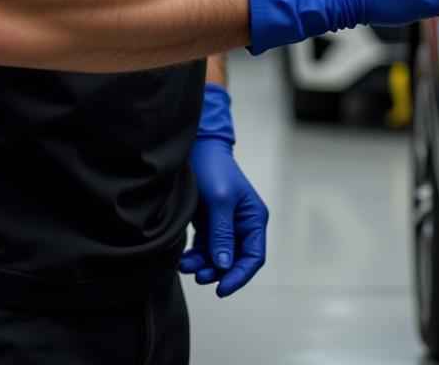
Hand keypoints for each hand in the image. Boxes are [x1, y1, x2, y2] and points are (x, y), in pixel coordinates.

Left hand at [180, 85, 267, 296]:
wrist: (197, 150)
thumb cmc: (213, 170)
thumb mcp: (220, 200)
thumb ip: (222, 234)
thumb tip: (224, 266)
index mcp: (253, 218)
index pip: (254, 257)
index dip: (240, 276)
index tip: (221, 289)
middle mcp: (242, 225)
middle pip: (236, 262)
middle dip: (218, 273)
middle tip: (199, 276)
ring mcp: (225, 227)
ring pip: (218, 259)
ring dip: (204, 267)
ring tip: (186, 265)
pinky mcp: (209, 226)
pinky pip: (205, 251)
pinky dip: (196, 258)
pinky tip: (184, 259)